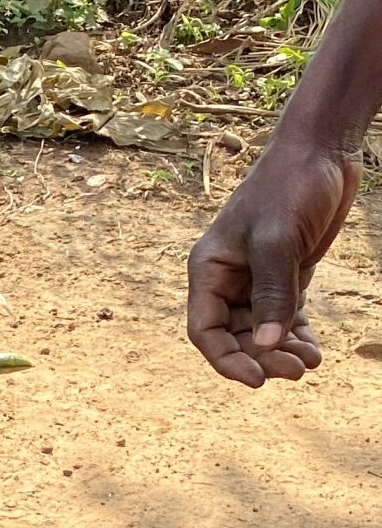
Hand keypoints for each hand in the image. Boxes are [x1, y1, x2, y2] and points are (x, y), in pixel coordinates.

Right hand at [186, 136, 358, 386]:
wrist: (322, 148)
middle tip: (295, 370)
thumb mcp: (277, 241)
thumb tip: (267, 346)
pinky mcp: (286, 274)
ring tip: (310, 363)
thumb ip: (272, 293)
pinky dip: (297, 335)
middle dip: (263, 358)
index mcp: (209, 269)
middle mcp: (227, 279)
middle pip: (235, 336)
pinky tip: (315, 350)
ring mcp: (257, 278)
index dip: (227, 359)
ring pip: (262, 331)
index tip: (257, 379)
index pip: (205, 330)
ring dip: (282, 351)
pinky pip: (285, 316)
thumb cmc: (289, 186)